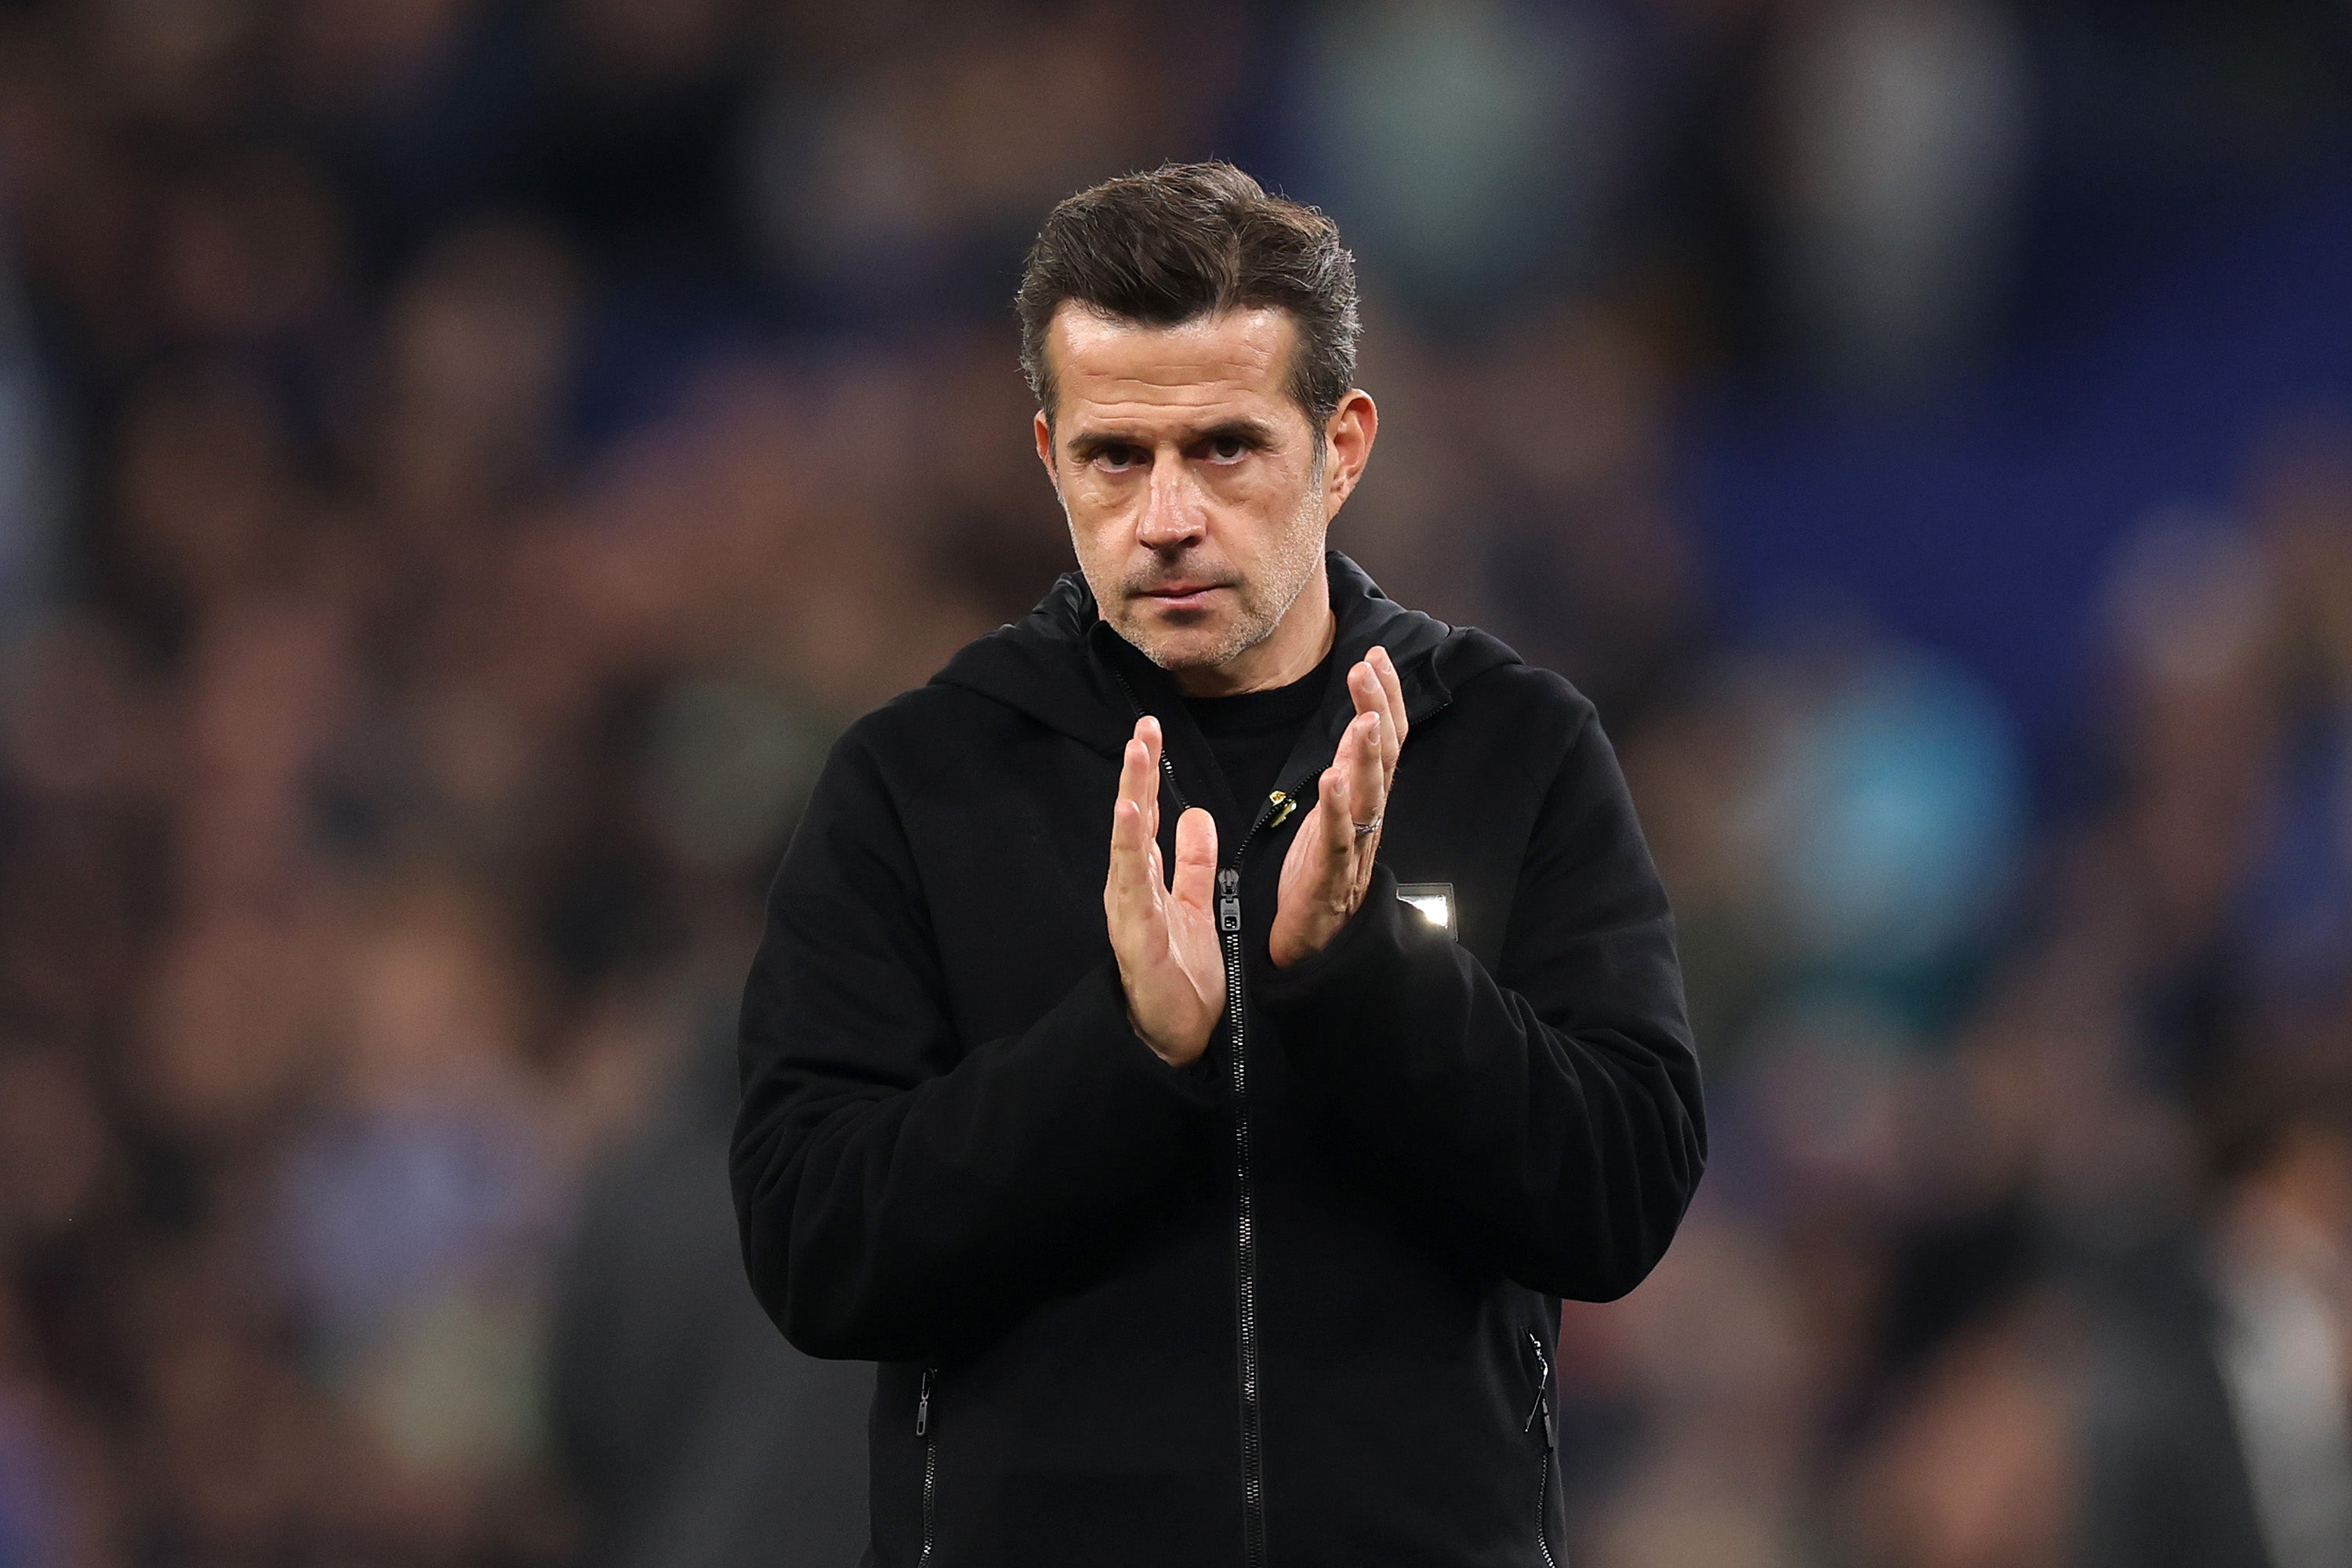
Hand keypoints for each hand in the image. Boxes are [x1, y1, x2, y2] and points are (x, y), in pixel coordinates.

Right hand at [1105, 716, 1224, 1065]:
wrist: (1178, 1036)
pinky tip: (1128, 813)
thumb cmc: (1182, 977)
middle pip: (1131, 819)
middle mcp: (1132, 888)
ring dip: (1130, 794)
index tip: (1152, 732)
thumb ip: (1194, 862)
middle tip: (1144, 727)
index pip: (1145, 816)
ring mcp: (1130, 908)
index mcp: (1147, 880)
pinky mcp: (1136, 932)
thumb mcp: (1196, 906)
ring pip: (1127, 841)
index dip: (1147, 775)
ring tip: (1135, 753)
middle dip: (1137, 772)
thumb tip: (1195, 814)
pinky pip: (1133, 883)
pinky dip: (1128, 846)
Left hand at [1270, 646, 1407, 967]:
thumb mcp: (1336, 809)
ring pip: (1369, 794)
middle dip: (1378, 708)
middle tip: (1368, 666)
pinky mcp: (1332, 875)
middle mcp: (1368, 817)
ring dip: (1366, 753)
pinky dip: (1336, 808)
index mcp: (1365, 798)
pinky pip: (1339, 839)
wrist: (1316, 942)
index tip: (1376, 654)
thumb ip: (1350, 766)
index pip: (1383, 738)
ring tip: (1364, 715)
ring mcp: (1354, 846)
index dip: (1385, 696)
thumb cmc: (1321, 872)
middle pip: (1383, 756)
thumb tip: (1363, 715)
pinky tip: (1331, 778)